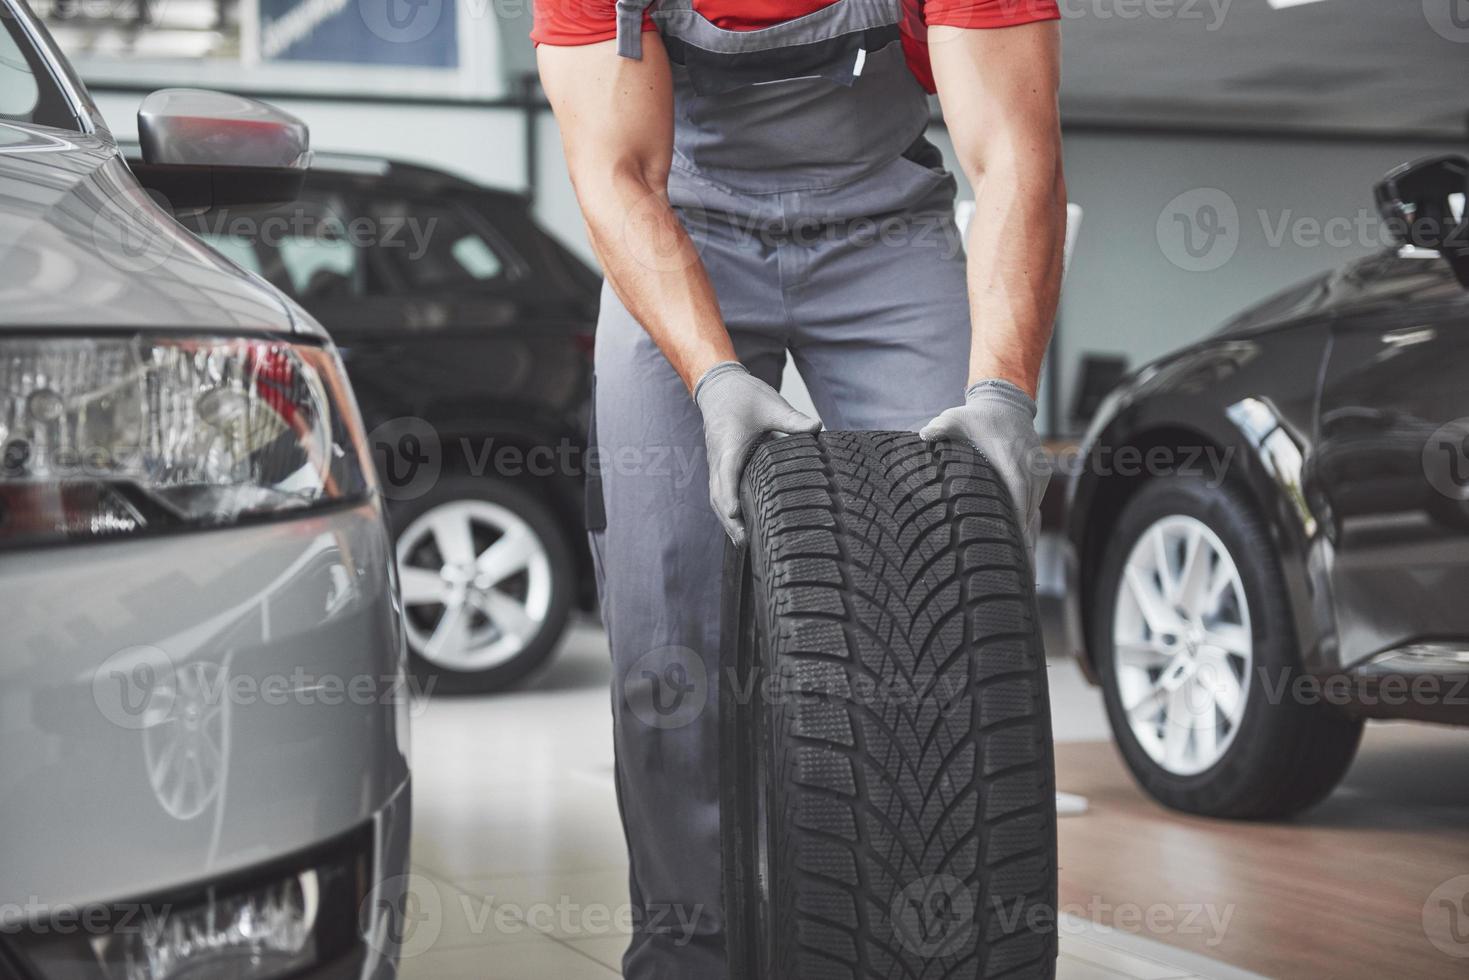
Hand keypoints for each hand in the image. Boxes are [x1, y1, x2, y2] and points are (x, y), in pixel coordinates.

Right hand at [694, 362, 821, 546]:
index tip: (735, 516)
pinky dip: (725, 509)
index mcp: (729, 445)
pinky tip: (739, 524)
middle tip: (744, 542)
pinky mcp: (720, 466)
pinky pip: (719, 492)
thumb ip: (793, 420)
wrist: (720, 387)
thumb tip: (817, 427)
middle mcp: (718, 458)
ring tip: (742, 541)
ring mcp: (716, 464)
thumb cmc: (744, 396)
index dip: (730, 498)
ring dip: (726, 519)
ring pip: (716, 497)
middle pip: (717, 496)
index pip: (726, 477)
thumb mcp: (771, 405)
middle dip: (728, 520)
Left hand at [920, 380, 1051, 563]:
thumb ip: (940, 428)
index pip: (1017, 497)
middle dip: (1024, 547)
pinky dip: (1029, 532)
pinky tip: (1025, 557)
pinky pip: (1034, 510)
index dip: (1016, 525)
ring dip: (1028, 544)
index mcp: (1011, 461)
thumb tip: (922, 435)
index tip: (1013, 550)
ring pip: (1033, 516)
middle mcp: (1030, 472)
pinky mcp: (1038, 481)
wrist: (1007, 404)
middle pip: (1028, 515)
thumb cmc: (977, 417)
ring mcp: (1038, 477)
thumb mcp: (956, 418)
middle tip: (1017, 578)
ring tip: (1021, 577)